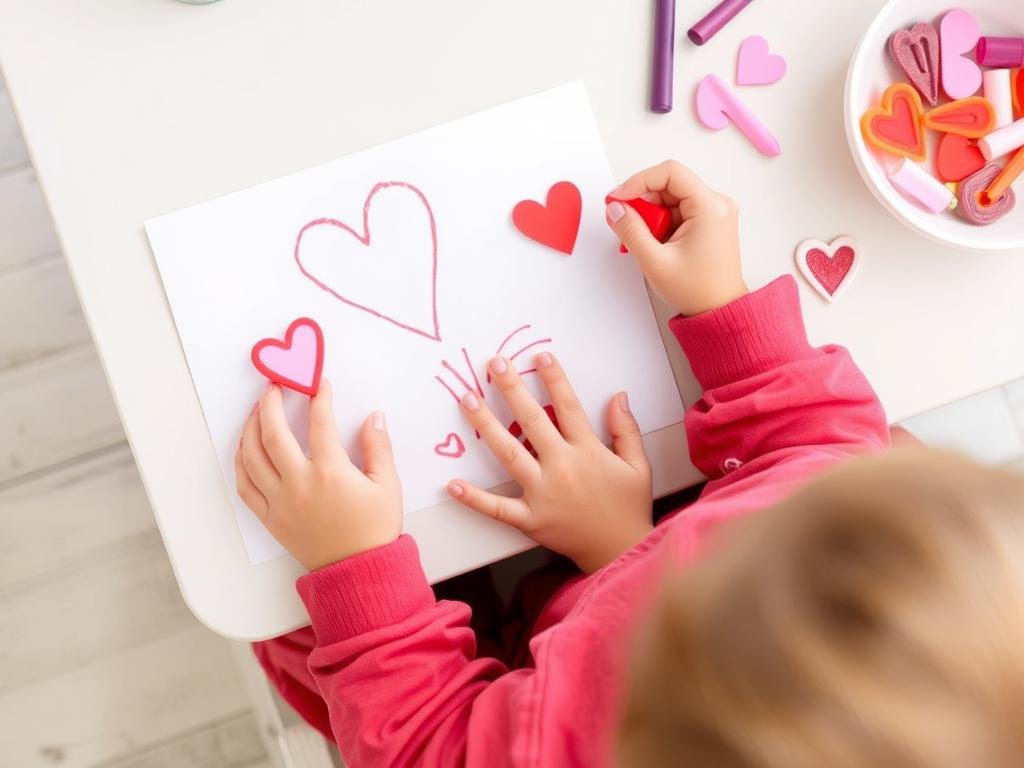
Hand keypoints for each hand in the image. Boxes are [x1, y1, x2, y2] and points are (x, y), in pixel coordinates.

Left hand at [234, 381, 402, 570]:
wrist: (358, 572)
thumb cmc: (375, 529)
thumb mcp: (388, 486)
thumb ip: (379, 447)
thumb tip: (373, 417)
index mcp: (331, 473)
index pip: (320, 423)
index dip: (319, 399)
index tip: (319, 385)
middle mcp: (299, 484)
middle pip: (273, 434)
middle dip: (270, 404)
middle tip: (273, 387)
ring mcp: (280, 502)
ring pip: (252, 457)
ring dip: (250, 429)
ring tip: (256, 411)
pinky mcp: (270, 518)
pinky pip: (245, 487)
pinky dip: (240, 464)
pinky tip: (245, 449)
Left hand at [447, 352, 652, 573]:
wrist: (621, 552)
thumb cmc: (628, 508)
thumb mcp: (638, 466)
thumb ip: (627, 430)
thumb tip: (618, 396)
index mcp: (588, 452)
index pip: (568, 407)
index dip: (554, 379)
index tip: (539, 357)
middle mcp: (562, 468)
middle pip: (533, 421)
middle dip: (512, 389)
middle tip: (494, 365)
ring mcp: (543, 494)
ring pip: (509, 454)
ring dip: (486, 425)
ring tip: (467, 400)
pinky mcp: (530, 520)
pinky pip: (498, 508)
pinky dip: (474, 498)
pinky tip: (453, 484)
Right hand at [606, 159, 747, 315]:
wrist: (719, 311)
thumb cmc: (697, 290)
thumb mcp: (655, 261)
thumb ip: (631, 231)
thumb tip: (615, 208)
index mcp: (710, 207)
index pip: (670, 173)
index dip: (638, 181)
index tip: (618, 198)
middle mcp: (717, 203)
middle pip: (669, 185)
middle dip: (644, 204)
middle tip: (629, 227)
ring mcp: (715, 212)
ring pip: (671, 199)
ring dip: (652, 216)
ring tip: (646, 243)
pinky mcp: (709, 222)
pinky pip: (678, 211)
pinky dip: (661, 223)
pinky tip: (656, 244)